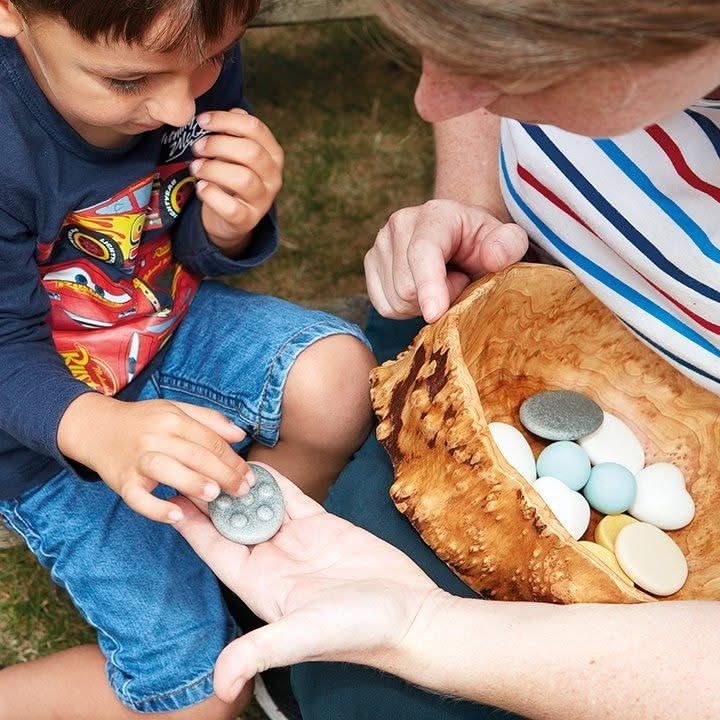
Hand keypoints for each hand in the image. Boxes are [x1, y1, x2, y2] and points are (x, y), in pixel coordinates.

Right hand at [58, 393, 253, 523]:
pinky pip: (138, 498)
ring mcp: (137, 459)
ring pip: (168, 470)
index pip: (210, 440)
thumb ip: (210, 420)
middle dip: (224, 474)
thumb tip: (240, 434)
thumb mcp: (176, 410)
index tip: (249, 475)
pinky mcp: (122, 481)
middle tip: (243, 491)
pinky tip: (177, 515)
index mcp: (173, 418)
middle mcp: (155, 437)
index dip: (233, 459)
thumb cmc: (144, 421)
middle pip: (195, 455)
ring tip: (215, 496)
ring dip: (193, 483)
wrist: (96, 428)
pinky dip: (157, 508)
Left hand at [172, 465, 437, 702]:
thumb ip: (262, 651)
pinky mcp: (324, 527)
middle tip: (192, 463)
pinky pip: (291, 499)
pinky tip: (259, 464)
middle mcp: (273, 564)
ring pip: (260, 507)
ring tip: (220, 456)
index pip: (215, 551)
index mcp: (260, 588)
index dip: (192, 526)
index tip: (171, 497)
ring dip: (241, 486)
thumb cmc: (360, 632)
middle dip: (212, 498)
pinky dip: (275, 482)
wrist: (411, 616)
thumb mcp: (306, 635)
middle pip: (232, 525)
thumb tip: (220, 685)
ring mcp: (298, 544)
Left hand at [190, 108, 283, 253]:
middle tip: (197, 147)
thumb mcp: (235, 151)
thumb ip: (235, 131)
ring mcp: (263, 200)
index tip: (202, 120)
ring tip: (195, 167)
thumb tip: (232, 112)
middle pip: (250, 152)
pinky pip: (231, 207)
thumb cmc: (231, 175)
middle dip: (218, 145)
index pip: (255, 128)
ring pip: (243, 179)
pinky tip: (200, 187)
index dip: (225, 120)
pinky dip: (211, 195)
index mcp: (273, 154)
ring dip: (213, 169)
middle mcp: (274, 177)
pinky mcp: (248, 220)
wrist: (230, 217)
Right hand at [364, 199, 527, 322]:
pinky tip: (422, 292)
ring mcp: (380, 243)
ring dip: (422, 305)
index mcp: (435, 215)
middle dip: (438, 298)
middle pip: (407, 287)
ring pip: (395, 300)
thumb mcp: (508, 242)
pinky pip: (384, 306)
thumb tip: (493, 256)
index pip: (424, 252)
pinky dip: (405, 310)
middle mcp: (400, 223)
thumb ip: (509, 245)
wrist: (460, 240)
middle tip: (458, 281)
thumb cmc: (485, 244)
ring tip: (441, 284)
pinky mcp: (371, 263)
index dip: (429, 286)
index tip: (435, 315)